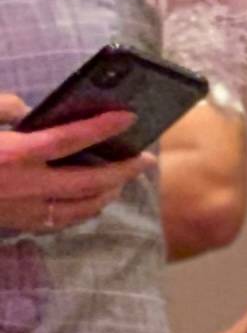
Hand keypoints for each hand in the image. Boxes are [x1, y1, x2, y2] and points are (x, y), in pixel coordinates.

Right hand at [0, 93, 146, 237]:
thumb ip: (6, 109)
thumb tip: (32, 111)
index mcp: (16, 154)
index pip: (70, 139)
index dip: (102, 128)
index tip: (129, 118)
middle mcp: (27, 185)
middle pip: (89, 181)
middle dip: (123, 171)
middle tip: (146, 160)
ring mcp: (26, 210)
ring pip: (82, 208)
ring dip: (108, 193)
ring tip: (124, 180)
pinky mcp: (21, 224)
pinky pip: (63, 222)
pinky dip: (85, 211)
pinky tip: (94, 202)